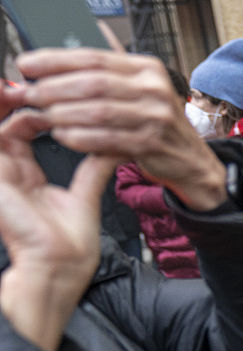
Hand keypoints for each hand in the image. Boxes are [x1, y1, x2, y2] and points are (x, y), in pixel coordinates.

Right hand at [0, 89, 118, 350]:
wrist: (59, 265)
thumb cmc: (70, 244)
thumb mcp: (84, 196)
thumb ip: (93, 168)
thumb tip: (113, 146)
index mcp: (25, 174)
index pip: (26, 128)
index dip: (43, 106)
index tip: (65, 90)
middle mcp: (7, 167)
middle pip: (8, 117)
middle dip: (26, 94)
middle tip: (43, 74)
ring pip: (0, 120)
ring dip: (11, 97)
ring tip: (27, 77)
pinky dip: (3, 111)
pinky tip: (12, 92)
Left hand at [12, 38, 226, 211]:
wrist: (193, 161)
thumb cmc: (159, 125)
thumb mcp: (142, 90)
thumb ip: (112, 70)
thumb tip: (78, 45)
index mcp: (147, 69)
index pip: (94, 58)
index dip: (56, 60)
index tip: (27, 65)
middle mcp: (155, 88)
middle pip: (93, 83)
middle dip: (54, 88)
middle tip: (29, 94)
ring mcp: (157, 116)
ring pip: (98, 111)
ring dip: (63, 114)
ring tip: (42, 116)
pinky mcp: (153, 143)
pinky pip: (108, 138)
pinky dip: (81, 138)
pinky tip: (63, 136)